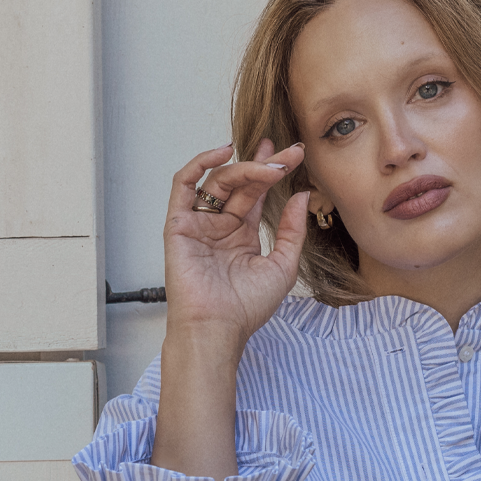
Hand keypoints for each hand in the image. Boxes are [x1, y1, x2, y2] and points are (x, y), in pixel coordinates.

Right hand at [162, 140, 310, 341]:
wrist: (217, 328)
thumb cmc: (245, 308)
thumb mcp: (283, 265)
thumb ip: (291, 230)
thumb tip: (301, 196)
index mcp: (240, 234)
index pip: (256, 193)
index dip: (273, 170)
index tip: (296, 155)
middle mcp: (219, 225)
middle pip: (241, 182)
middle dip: (266, 164)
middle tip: (289, 154)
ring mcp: (198, 223)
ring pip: (218, 180)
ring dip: (245, 167)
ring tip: (269, 166)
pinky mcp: (179, 224)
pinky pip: (183, 185)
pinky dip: (199, 164)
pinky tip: (223, 152)